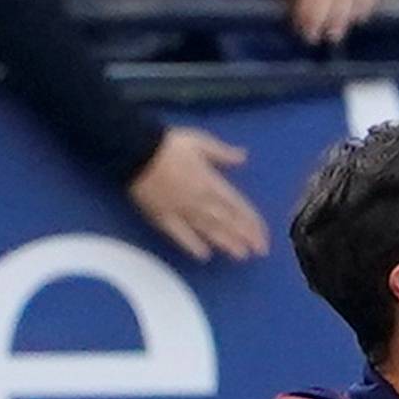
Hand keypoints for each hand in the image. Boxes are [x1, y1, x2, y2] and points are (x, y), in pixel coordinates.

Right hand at [126, 127, 269, 261]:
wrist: (135, 150)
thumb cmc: (169, 144)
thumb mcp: (201, 143)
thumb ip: (223, 153)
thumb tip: (244, 156)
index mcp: (211, 183)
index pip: (238, 206)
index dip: (252, 222)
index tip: (263, 234)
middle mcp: (200, 200)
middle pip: (227, 222)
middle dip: (245, 237)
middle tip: (260, 252)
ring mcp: (181, 210)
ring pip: (208, 230)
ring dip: (226, 242)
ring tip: (241, 255)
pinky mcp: (162, 216)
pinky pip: (179, 234)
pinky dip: (192, 245)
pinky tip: (203, 256)